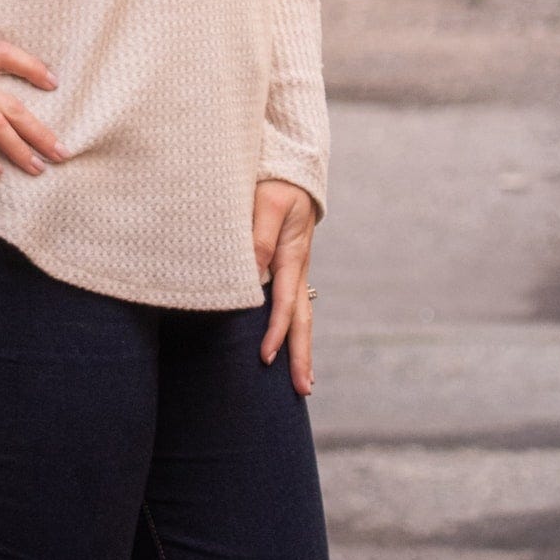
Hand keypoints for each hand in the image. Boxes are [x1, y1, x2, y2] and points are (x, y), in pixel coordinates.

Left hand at [254, 179, 316, 395]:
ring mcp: (295, 271)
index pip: (285, 304)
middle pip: (302, 320)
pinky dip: (292, 329)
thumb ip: (259, 237)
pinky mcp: (288, 268)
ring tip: (303, 380)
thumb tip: (255, 274)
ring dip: (301, 348)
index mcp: (292, 257)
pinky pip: (292, 305)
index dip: (275, 333)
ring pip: (300, 316)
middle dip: (301, 355)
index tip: (266, 358)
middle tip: (303, 390)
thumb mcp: (267, 203)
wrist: (291, 169)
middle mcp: (297, 269)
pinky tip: (286, 345)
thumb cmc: (275, 183)